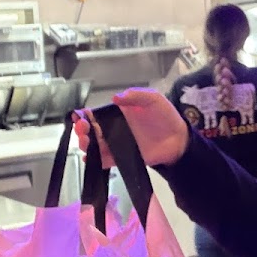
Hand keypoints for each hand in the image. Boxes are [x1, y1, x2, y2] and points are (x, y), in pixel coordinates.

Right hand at [73, 88, 189, 167]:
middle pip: (92, 129)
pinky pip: (106, 161)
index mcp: (118, 113)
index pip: (97, 113)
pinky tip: (90, 158)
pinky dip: (96, 161)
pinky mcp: (123, 158)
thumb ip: (136, 95)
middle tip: (82, 128)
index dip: (85, 114)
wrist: (178, 139)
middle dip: (82, 129)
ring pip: (95, 145)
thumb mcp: (153, 98)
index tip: (78, 115)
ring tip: (85, 141)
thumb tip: (115, 98)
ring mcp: (117, 144)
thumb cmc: (165, 116)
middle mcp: (114, 128)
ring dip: (86, 144)